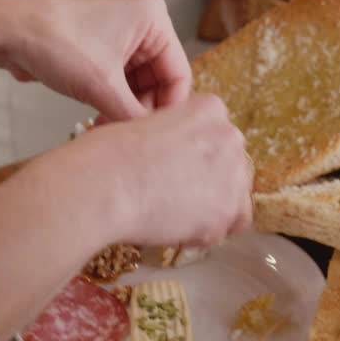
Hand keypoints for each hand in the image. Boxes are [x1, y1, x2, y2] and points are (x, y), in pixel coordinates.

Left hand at [0, 0, 191, 120]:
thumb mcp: (102, 85)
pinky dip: (114, 106)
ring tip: (108, 130)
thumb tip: (154, 144)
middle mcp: (143, 27)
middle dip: (142, 111)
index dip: (167, 109)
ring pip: (140, 89)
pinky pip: (122, 87)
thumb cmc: (53, 40)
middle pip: (160, 83)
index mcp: (154, 19)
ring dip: (126, 112)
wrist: (9, 34)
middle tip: (126, 137)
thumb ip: (134, 117)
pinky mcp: (105, 54)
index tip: (155, 137)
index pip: (179, 74)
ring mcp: (124, 40)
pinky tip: (101, 122)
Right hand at [63, 94, 252, 247]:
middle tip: (174, 195)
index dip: (196, 157)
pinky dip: (209, 232)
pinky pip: (230, 226)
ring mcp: (233, 175)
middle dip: (208, 182)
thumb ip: (171, 137)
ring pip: (235, 196)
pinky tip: (181, 229)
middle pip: (231, 166)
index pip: (217, 136)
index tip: (176, 168)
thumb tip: (172, 160)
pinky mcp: (227, 211)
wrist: (104, 186)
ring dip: (211, 207)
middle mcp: (230, 136)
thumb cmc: (107, 154)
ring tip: (174, 215)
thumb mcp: (142, 124)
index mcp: (209, 108)